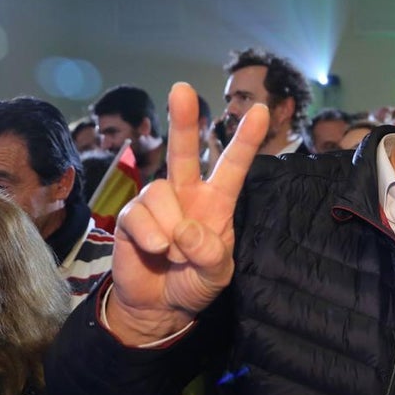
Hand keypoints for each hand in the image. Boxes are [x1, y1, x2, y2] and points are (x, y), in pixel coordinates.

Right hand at [106, 82, 267, 344]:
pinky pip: (139, 214)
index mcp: (217, 201)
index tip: (262, 110)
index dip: (246, 139)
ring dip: (170, 230)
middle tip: (182, 88)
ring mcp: (157, 201)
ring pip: (161, 193)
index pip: (233, 166)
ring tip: (172, 253)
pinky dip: (151, 237)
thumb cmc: (194, 282)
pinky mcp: (131, 215)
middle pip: (185, 151)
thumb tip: (185, 230)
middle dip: (184, 119)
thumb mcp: (216, 275)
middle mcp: (186, 193)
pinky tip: (155, 251)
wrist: (159, 306)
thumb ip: (210, 255)